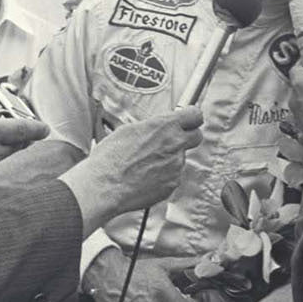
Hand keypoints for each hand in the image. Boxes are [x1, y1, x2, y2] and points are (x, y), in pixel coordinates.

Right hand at [61, 107, 203, 231]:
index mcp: (164, 126)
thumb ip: (152, 127)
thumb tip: (157, 127)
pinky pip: (173, 176)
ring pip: (181, 158)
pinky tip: (145, 177)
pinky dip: (163, 176)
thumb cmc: (110, 159)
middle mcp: (175, 144)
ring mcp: (176, 166)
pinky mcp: (173, 184)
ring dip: (169, 160)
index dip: (192, 117)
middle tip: (174, 141)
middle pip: (197, 136)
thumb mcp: (128, 130)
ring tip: (145, 164)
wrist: (105, 186)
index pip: (195, 115)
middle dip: (188, 137)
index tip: (188, 119)